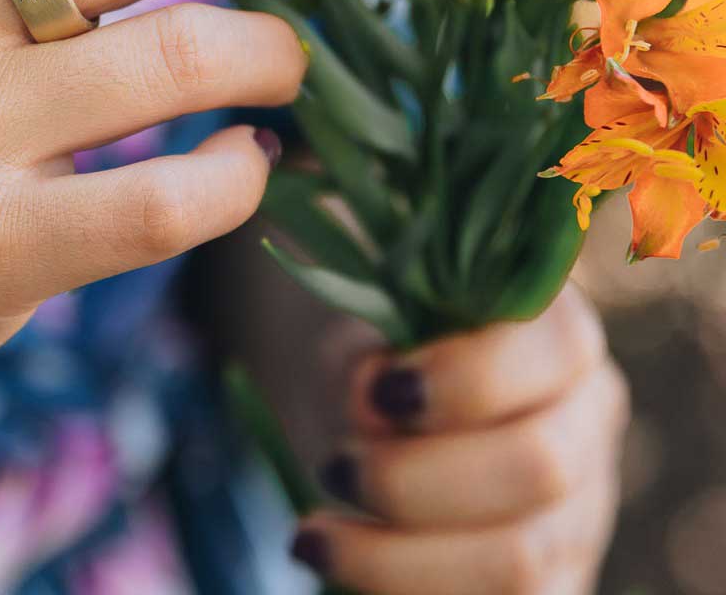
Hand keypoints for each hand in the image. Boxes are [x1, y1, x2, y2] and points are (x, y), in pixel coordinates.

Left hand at [291, 285, 627, 594]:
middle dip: (415, 479)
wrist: (367, 418)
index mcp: (556, 332)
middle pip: (539, 466)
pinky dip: (403, 593)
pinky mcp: (558, 586)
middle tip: (333, 468)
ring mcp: (582, 516)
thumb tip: (370, 406)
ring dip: (396, 558)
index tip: (380, 392)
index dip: (466, 378)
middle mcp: (587, 424)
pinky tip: (341, 567)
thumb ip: (364, 361)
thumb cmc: (369, 361)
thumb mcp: (354, 340)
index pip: (556, 347)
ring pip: (520, 564)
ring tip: (313, 535)